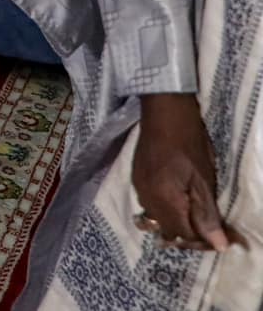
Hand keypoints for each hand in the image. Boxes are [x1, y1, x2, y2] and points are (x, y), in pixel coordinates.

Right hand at [133, 93, 240, 251]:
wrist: (163, 113)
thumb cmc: (189, 143)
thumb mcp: (204, 180)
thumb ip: (207, 214)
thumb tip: (218, 245)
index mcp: (165, 200)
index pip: (185, 236)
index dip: (205, 241)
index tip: (222, 235)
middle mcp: (147, 199)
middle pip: (168, 232)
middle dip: (190, 235)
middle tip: (211, 227)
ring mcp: (139, 189)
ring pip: (157, 220)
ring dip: (176, 223)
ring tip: (195, 215)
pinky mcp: (137, 179)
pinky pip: (149, 206)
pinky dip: (164, 211)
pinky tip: (177, 200)